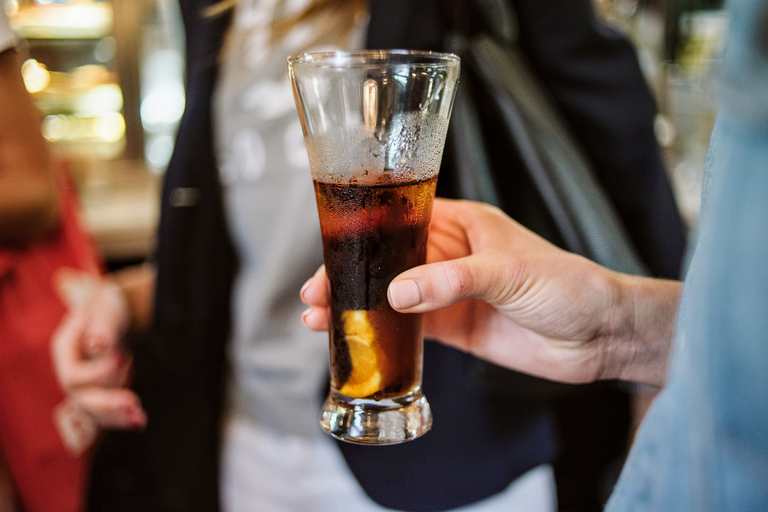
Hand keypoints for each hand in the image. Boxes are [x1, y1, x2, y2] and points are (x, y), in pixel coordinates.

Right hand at [52, 277, 146, 429]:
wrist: (112, 314)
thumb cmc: (106, 306)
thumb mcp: (105, 308)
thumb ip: (102, 326)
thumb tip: (99, 344)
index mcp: (64, 350)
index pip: (74, 375)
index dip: (96, 374)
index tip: (122, 359)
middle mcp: (70, 373)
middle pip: (82, 398)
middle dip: (107, 404)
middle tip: (132, 402)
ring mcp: (83, 386)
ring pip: (95, 411)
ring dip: (116, 416)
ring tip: (139, 419)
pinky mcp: (100, 393)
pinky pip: (107, 412)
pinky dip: (123, 417)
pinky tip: (140, 421)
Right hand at [301, 198, 680, 386]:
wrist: (601, 336)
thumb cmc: (569, 284)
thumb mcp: (509, 272)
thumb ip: (453, 281)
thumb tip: (397, 293)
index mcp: (463, 225)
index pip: (400, 220)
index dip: (363, 233)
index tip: (331, 250)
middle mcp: (451, 255)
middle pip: (387, 260)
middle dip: (350, 274)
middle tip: (315, 293)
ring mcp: (450, 293)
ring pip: (391, 296)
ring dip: (358, 306)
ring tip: (319, 318)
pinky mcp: (455, 328)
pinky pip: (410, 328)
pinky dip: (382, 333)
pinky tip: (356, 339)